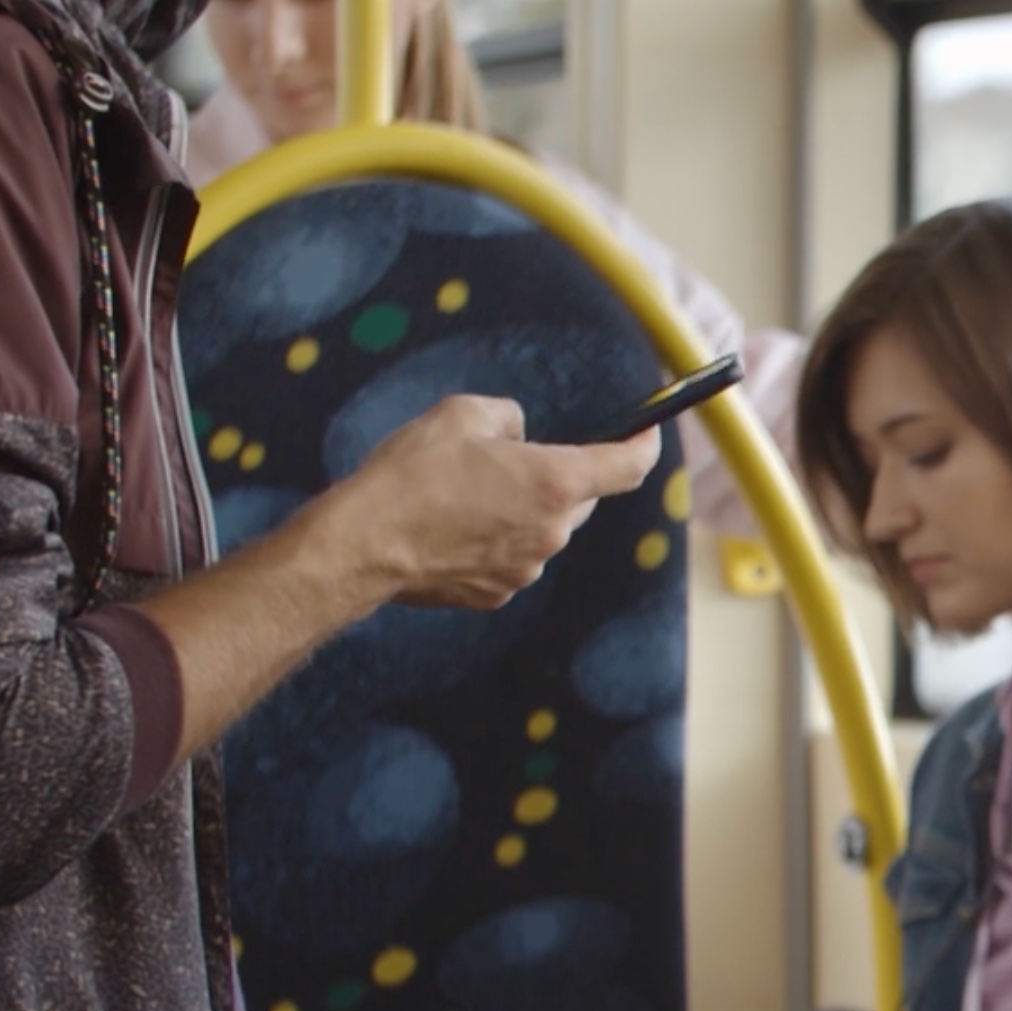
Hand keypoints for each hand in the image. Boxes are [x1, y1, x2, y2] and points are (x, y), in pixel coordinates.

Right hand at [311, 395, 656, 609]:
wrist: (364, 544)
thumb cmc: (411, 474)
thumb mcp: (460, 415)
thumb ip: (506, 418)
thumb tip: (517, 435)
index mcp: (554, 483)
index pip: (626, 467)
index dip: (644, 446)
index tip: (647, 434)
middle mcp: (551, 532)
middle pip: (580, 501)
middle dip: (558, 480)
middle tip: (509, 464)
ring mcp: (526, 569)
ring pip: (542, 532)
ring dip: (520, 513)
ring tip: (464, 497)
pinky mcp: (497, 595)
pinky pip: (512, 560)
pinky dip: (495, 543)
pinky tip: (452, 530)